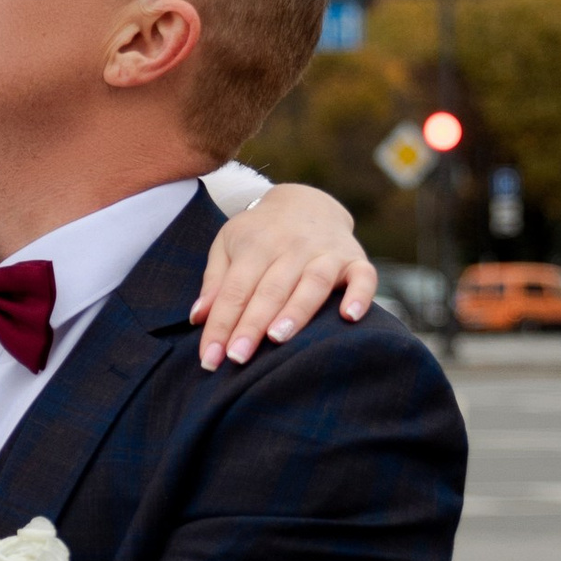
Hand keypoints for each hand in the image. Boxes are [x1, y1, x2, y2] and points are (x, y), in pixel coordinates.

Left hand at [192, 182, 374, 366]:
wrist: (306, 202)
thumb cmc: (260, 234)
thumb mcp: (228, 245)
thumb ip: (215, 281)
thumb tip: (198, 318)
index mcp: (256, 245)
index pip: (235, 289)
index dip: (222, 324)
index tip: (210, 359)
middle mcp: (292, 246)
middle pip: (270, 289)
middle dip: (252, 325)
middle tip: (237, 358)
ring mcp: (326, 252)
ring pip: (312, 283)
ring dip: (296, 311)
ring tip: (278, 338)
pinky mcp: (355, 259)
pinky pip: (363, 277)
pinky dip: (359, 296)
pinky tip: (349, 317)